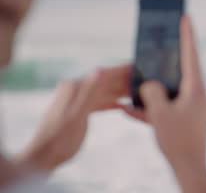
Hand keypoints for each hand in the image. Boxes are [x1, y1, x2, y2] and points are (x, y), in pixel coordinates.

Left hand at [14, 64, 129, 171]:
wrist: (44, 157)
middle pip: (105, 82)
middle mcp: (76, 90)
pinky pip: (99, 103)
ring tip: (137, 91)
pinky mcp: (79, 111)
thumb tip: (100, 70)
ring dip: (120, 91)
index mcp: (74, 87)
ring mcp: (77, 101)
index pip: (103, 74)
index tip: (137, 67)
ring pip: (103, 92)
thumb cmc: (59, 138)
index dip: (121, 70)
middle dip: (123, 80)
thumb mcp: (76, 115)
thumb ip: (88, 92)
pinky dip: (111, 103)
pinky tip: (122, 105)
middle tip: (144, 80)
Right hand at [120, 16, 205, 192]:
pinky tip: (131, 110)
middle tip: (159, 42)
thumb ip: (152, 92)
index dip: (187, 33)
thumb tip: (149, 84)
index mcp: (196, 88)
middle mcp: (198, 94)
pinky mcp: (187, 119)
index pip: (191, 54)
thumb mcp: (159, 113)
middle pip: (181, 69)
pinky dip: (153, 107)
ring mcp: (193, 107)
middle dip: (168, 58)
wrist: (189, 168)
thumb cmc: (178, 140)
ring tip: (140, 79)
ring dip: (156, 85)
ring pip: (172, 89)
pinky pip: (168, 106)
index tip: (185, 16)